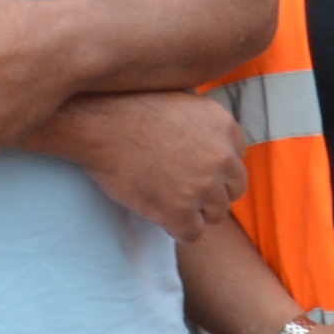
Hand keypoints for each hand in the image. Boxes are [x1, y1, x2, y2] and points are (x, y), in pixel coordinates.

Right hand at [54, 89, 248, 240]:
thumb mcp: (182, 99)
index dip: (215, 170)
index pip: (236, 162)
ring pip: (215, 215)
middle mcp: (222, 157)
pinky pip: (192, 233)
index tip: (193, 170)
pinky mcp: (180, 212)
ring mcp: (203, 187)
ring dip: (195, 212)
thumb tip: (210, 139)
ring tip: (167, 201)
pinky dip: (178, 230)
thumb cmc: (129, 107)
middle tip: (182, 191)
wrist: (97, 124)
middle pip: (233, 191)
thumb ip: (205, 121)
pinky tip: (161, 217)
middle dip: (211, 193)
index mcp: (225, 127)